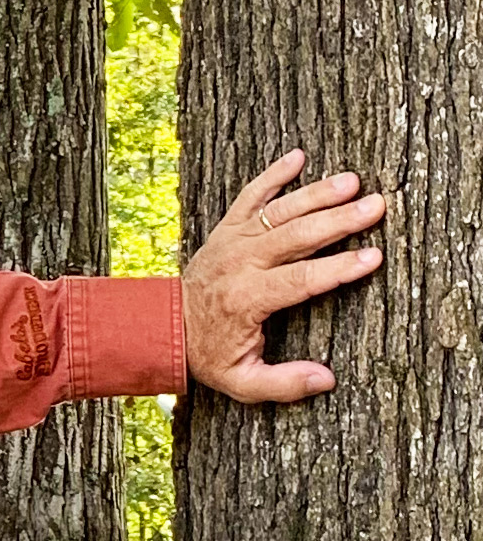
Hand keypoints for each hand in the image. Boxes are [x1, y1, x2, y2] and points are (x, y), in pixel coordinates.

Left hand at [182, 148, 383, 402]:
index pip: (301, 280)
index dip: (337, 268)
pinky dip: (272, 175)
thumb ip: (284, 384)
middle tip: (377, 206)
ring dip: (316, 194)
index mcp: (247, 299)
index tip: (372, 257)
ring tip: (352, 181)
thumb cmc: (210, 355)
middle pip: (296, 237)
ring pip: (278, 212)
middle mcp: (239, 264)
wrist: (162, 327)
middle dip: (338, 220)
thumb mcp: (242, 382)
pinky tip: (298, 156)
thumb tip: (326, 379)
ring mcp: (232, 242)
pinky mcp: (226, 229)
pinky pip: (250, 196)